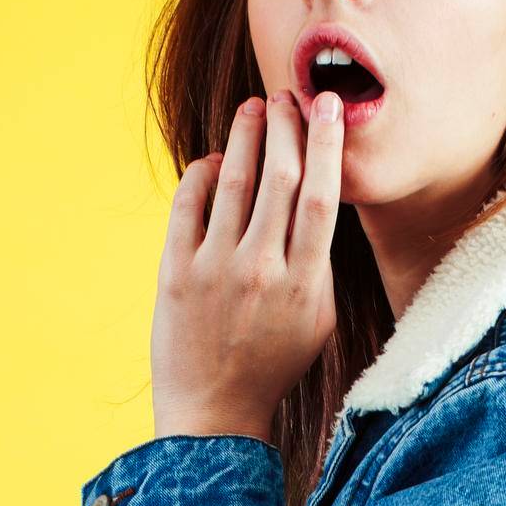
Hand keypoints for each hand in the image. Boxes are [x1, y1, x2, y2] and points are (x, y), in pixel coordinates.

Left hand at [150, 89, 344, 442]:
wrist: (215, 410)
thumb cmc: (275, 362)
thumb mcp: (318, 318)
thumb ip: (318, 263)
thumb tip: (315, 201)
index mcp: (306, 284)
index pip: (319, 197)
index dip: (326, 145)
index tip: (329, 107)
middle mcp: (262, 270)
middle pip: (279, 178)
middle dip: (287, 127)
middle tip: (290, 95)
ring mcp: (216, 269)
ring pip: (234, 181)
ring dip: (245, 136)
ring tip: (255, 109)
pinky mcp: (176, 272)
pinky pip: (189, 205)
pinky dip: (203, 174)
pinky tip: (215, 159)